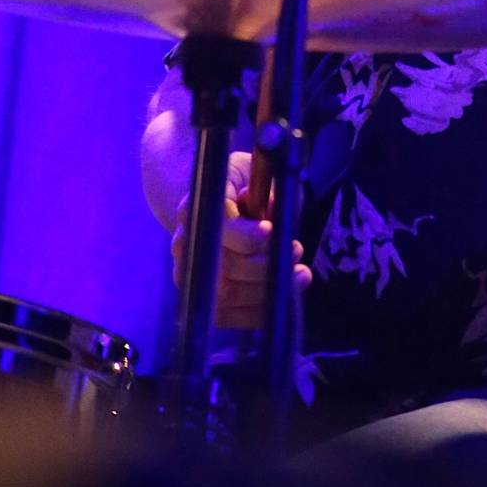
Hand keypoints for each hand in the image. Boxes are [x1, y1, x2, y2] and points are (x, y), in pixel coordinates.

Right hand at [170, 150, 311, 330]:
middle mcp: (185, 242)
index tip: (271, 231)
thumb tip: (272, 207)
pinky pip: (226, 316)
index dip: (245, 235)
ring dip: (268, 291)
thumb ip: (263, 186)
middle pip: (225, 266)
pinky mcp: (198, 296)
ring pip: (226, 295)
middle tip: (297, 252)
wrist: (207, 204)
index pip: (218, 227)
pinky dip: (257, 312)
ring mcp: (188, 273)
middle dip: (266, 265)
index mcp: (198, 205)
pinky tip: (282, 299)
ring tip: (300, 275)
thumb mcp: (250, 171)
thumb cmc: (237, 185)